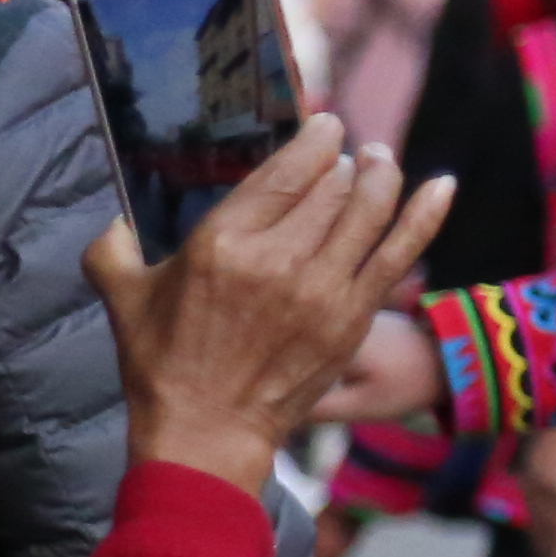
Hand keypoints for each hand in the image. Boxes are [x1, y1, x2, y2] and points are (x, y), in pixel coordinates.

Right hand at [95, 116, 457, 483]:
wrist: (206, 430)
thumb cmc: (162, 364)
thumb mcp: (122, 297)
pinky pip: (400, 252)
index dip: (315, 139)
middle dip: (345, 162)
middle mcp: (279, 259)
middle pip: (334, 186)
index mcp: (223, 242)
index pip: (287, 171)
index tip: (326, 126)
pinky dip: (426, 213)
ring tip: (381, 160)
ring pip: (370, 209)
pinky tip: (443, 185)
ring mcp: (324, 287)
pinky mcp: (353, 315)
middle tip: (347, 156)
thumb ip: (112, 247)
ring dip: (383, 175)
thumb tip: (117, 217)